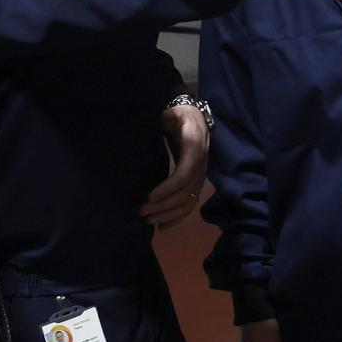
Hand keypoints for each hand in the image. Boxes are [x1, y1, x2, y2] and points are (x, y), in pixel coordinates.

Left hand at [139, 101, 209, 228]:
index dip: (168, 188)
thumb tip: (161, 123)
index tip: (149, 196)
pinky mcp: (196, 185)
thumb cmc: (179, 117)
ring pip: (188, 203)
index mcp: (194, 149)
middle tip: (141, 211)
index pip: (184, 174)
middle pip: (185, 193)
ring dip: (168, 215)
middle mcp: (200, 166)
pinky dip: (176, 218)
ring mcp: (200, 177)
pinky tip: (161, 227)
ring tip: (148, 220)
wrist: (196, 120)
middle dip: (163, 205)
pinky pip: (190, 205)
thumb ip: (167, 119)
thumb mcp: (173, 114)